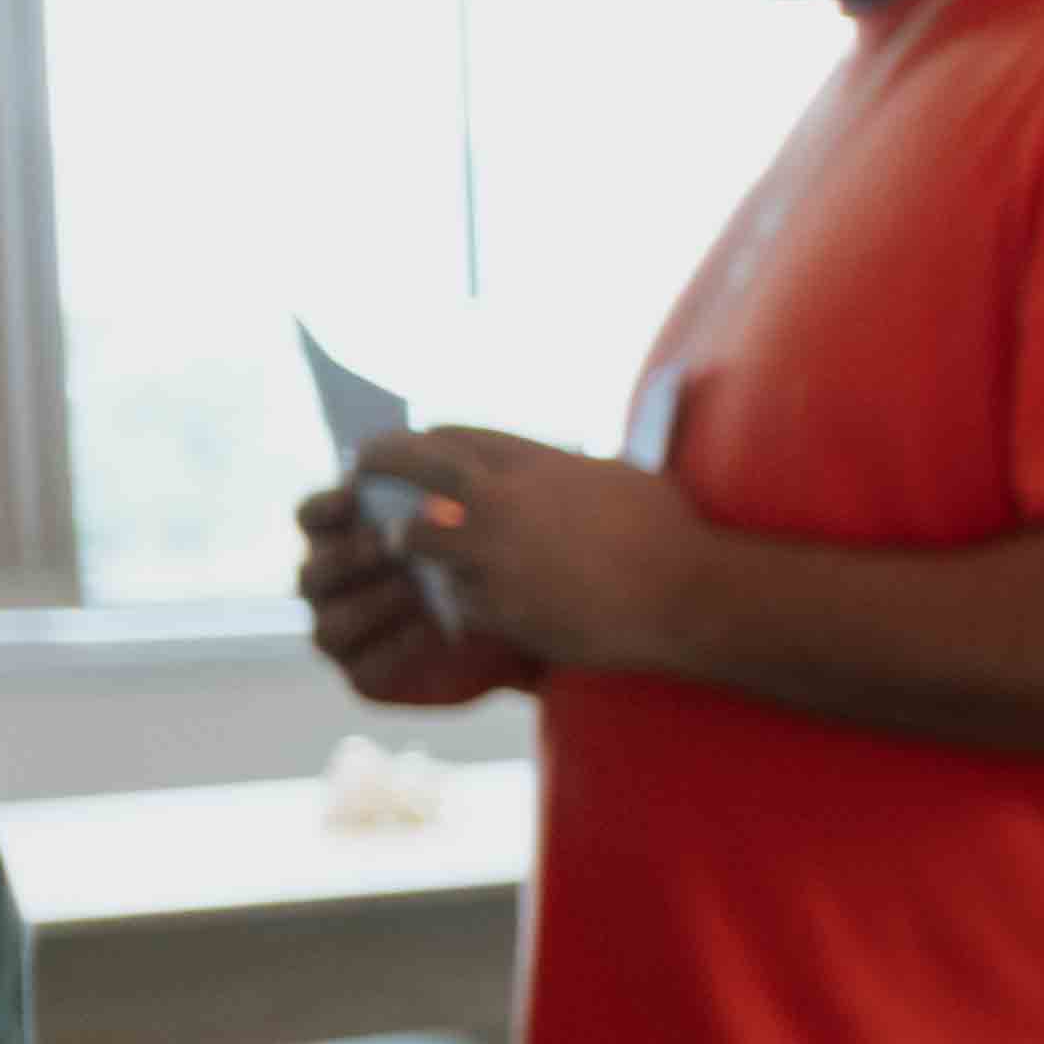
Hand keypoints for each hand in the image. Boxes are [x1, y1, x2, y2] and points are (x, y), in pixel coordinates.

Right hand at [294, 483, 542, 707]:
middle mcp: (332, 588)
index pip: (311, 517)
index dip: (326, 507)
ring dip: (371, 606)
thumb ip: (437, 491)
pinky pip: (366, 669)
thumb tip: (433, 443)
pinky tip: (432, 630)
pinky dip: (396, 649)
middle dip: (349, 558)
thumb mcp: (465, 521)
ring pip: (330, 626)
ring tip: (414, 588)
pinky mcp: (366, 676)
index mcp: (342, 539)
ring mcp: (344, 634)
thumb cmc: (480, 561)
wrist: (518, 625)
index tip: (355, 494)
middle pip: (313, 573)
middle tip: (390, 544)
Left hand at [354, 425, 717, 674]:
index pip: (449, 436)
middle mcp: (503, 496)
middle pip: (411, 467)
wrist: (688, 594)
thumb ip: (567, 471)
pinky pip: (450, 598)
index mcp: (532, 460)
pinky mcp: (499, 603)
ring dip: (405, 546)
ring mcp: (495, 551)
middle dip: (376, 467)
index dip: (418, 444)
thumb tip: (555, 470)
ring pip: (415, 537)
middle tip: (355, 478)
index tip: (404, 453)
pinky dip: (451, 602)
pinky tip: (456, 607)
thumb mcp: (617, 476)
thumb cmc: (669, 532)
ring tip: (399, 555)